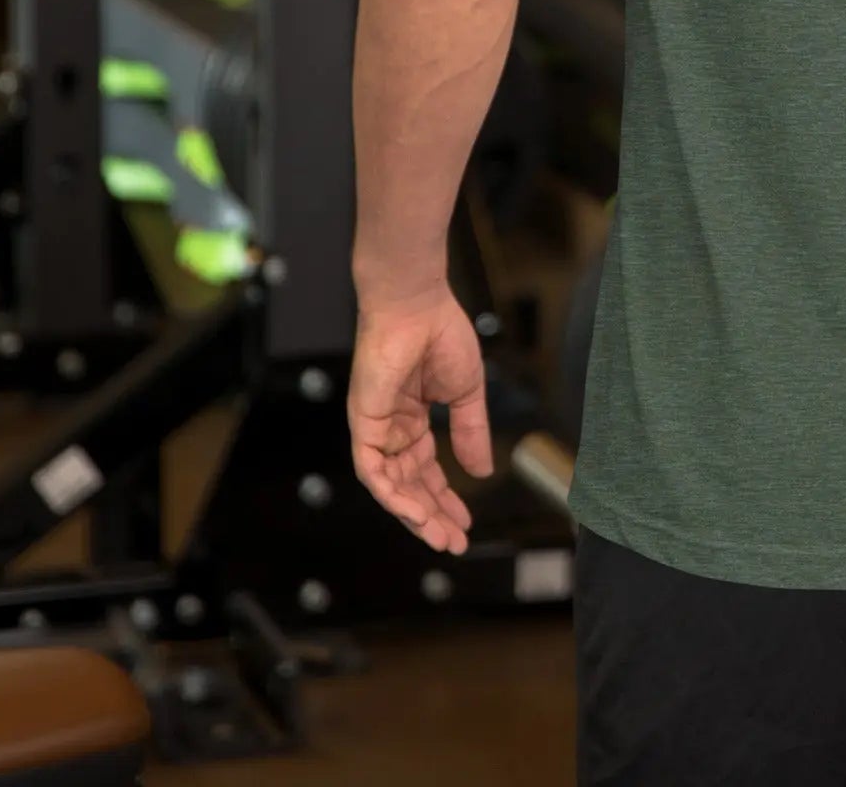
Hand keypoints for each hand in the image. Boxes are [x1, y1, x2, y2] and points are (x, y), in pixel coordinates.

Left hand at [348, 285, 493, 552]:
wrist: (417, 304)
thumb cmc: (440, 334)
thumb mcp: (465, 392)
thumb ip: (471, 432)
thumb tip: (482, 471)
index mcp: (412, 419)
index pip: (426, 470)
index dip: (445, 498)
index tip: (465, 523)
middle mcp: (390, 428)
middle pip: (409, 484)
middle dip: (432, 515)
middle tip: (453, 542)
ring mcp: (375, 427)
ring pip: (389, 486)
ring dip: (414, 513)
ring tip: (439, 536)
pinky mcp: (363, 423)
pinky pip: (373, 471)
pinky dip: (392, 494)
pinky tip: (416, 512)